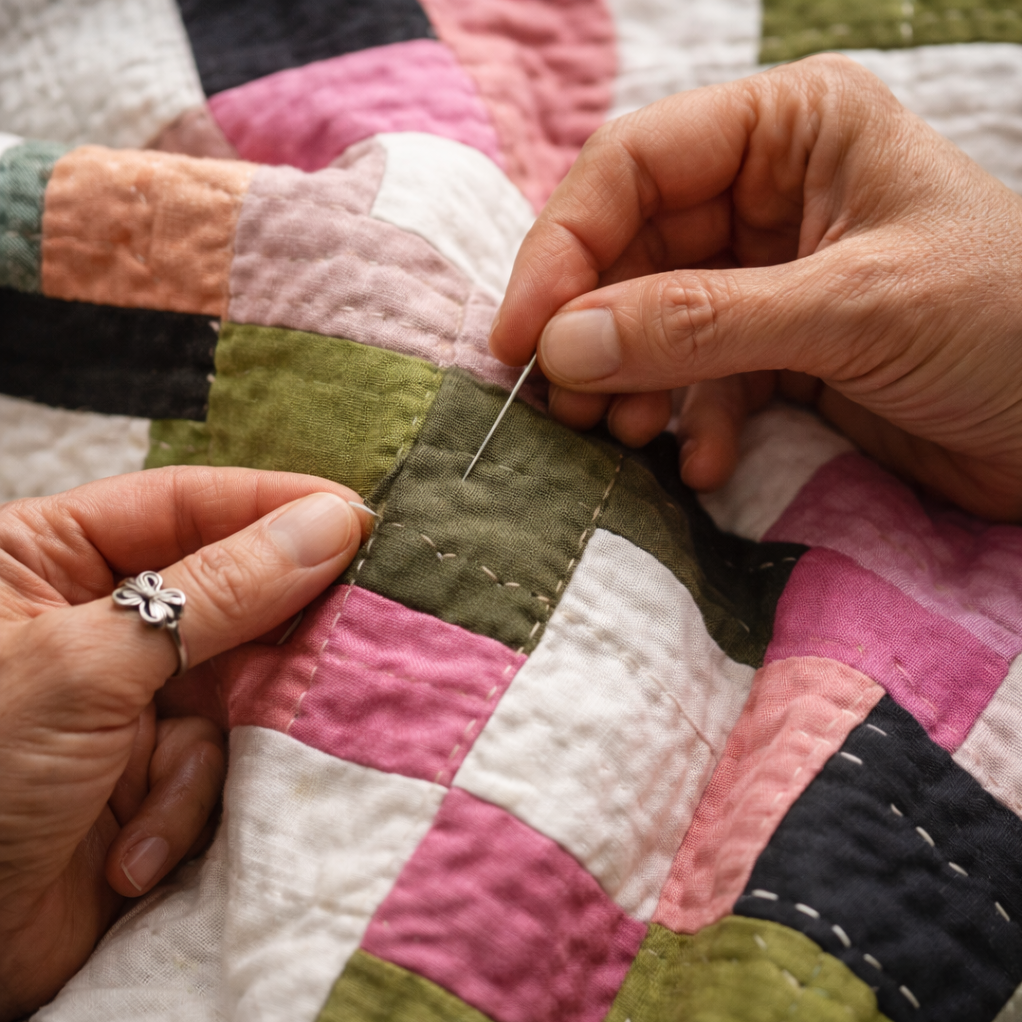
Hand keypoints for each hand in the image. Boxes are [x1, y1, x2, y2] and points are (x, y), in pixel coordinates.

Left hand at [0, 468, 371, 1019]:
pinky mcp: (150, 771)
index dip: (273, 507)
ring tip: (172, 781)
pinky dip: (189, 805)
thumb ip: (219, 591)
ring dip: (218, 747)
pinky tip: (133, 849)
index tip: (358, 517)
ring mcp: (127, 698)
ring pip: (236, 686)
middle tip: (338, 636)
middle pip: (228, 594)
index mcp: (47, 558)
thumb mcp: (91, 665)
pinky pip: (217, 762)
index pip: (183, 505)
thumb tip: (329, 523)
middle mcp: (95, 620)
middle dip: (267, 636)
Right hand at [491, 55, 1021, 520]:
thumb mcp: (852, 310)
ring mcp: (769, 277)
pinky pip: (698, 378)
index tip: (521, 337)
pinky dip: (689, 423)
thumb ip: (701, 322)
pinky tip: (704, 462)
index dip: (563, 248)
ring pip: (654, 321)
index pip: (633, 168)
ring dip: (632, 385)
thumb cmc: (1009, 326)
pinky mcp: (778, 351)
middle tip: (563, 404)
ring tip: (625, 439)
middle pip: (630, 250)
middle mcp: (769, 194)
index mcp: (791, 130)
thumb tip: (564, 343)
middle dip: (594, 331)